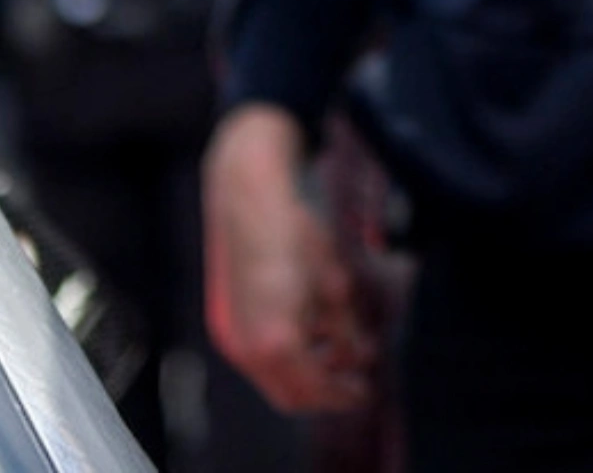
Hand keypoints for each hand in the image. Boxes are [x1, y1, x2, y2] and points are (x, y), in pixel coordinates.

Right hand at [203, 104, 373, 411]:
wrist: (247, 197)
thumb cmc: (294, 232)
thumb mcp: (333, 283)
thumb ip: (346, 329)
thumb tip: (362, 356)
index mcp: (277, 341)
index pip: (315, 390)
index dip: (343, 395)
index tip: (366, 392)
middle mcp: (247, 347)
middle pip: (289, 396)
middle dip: (325, 393)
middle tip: (355, 381)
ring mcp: (232, 335)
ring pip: (272, 378)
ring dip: (306, 375)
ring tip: (338, 354)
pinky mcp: (226, 321)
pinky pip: (259, 356)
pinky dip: (286, 357)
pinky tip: (311, 335)